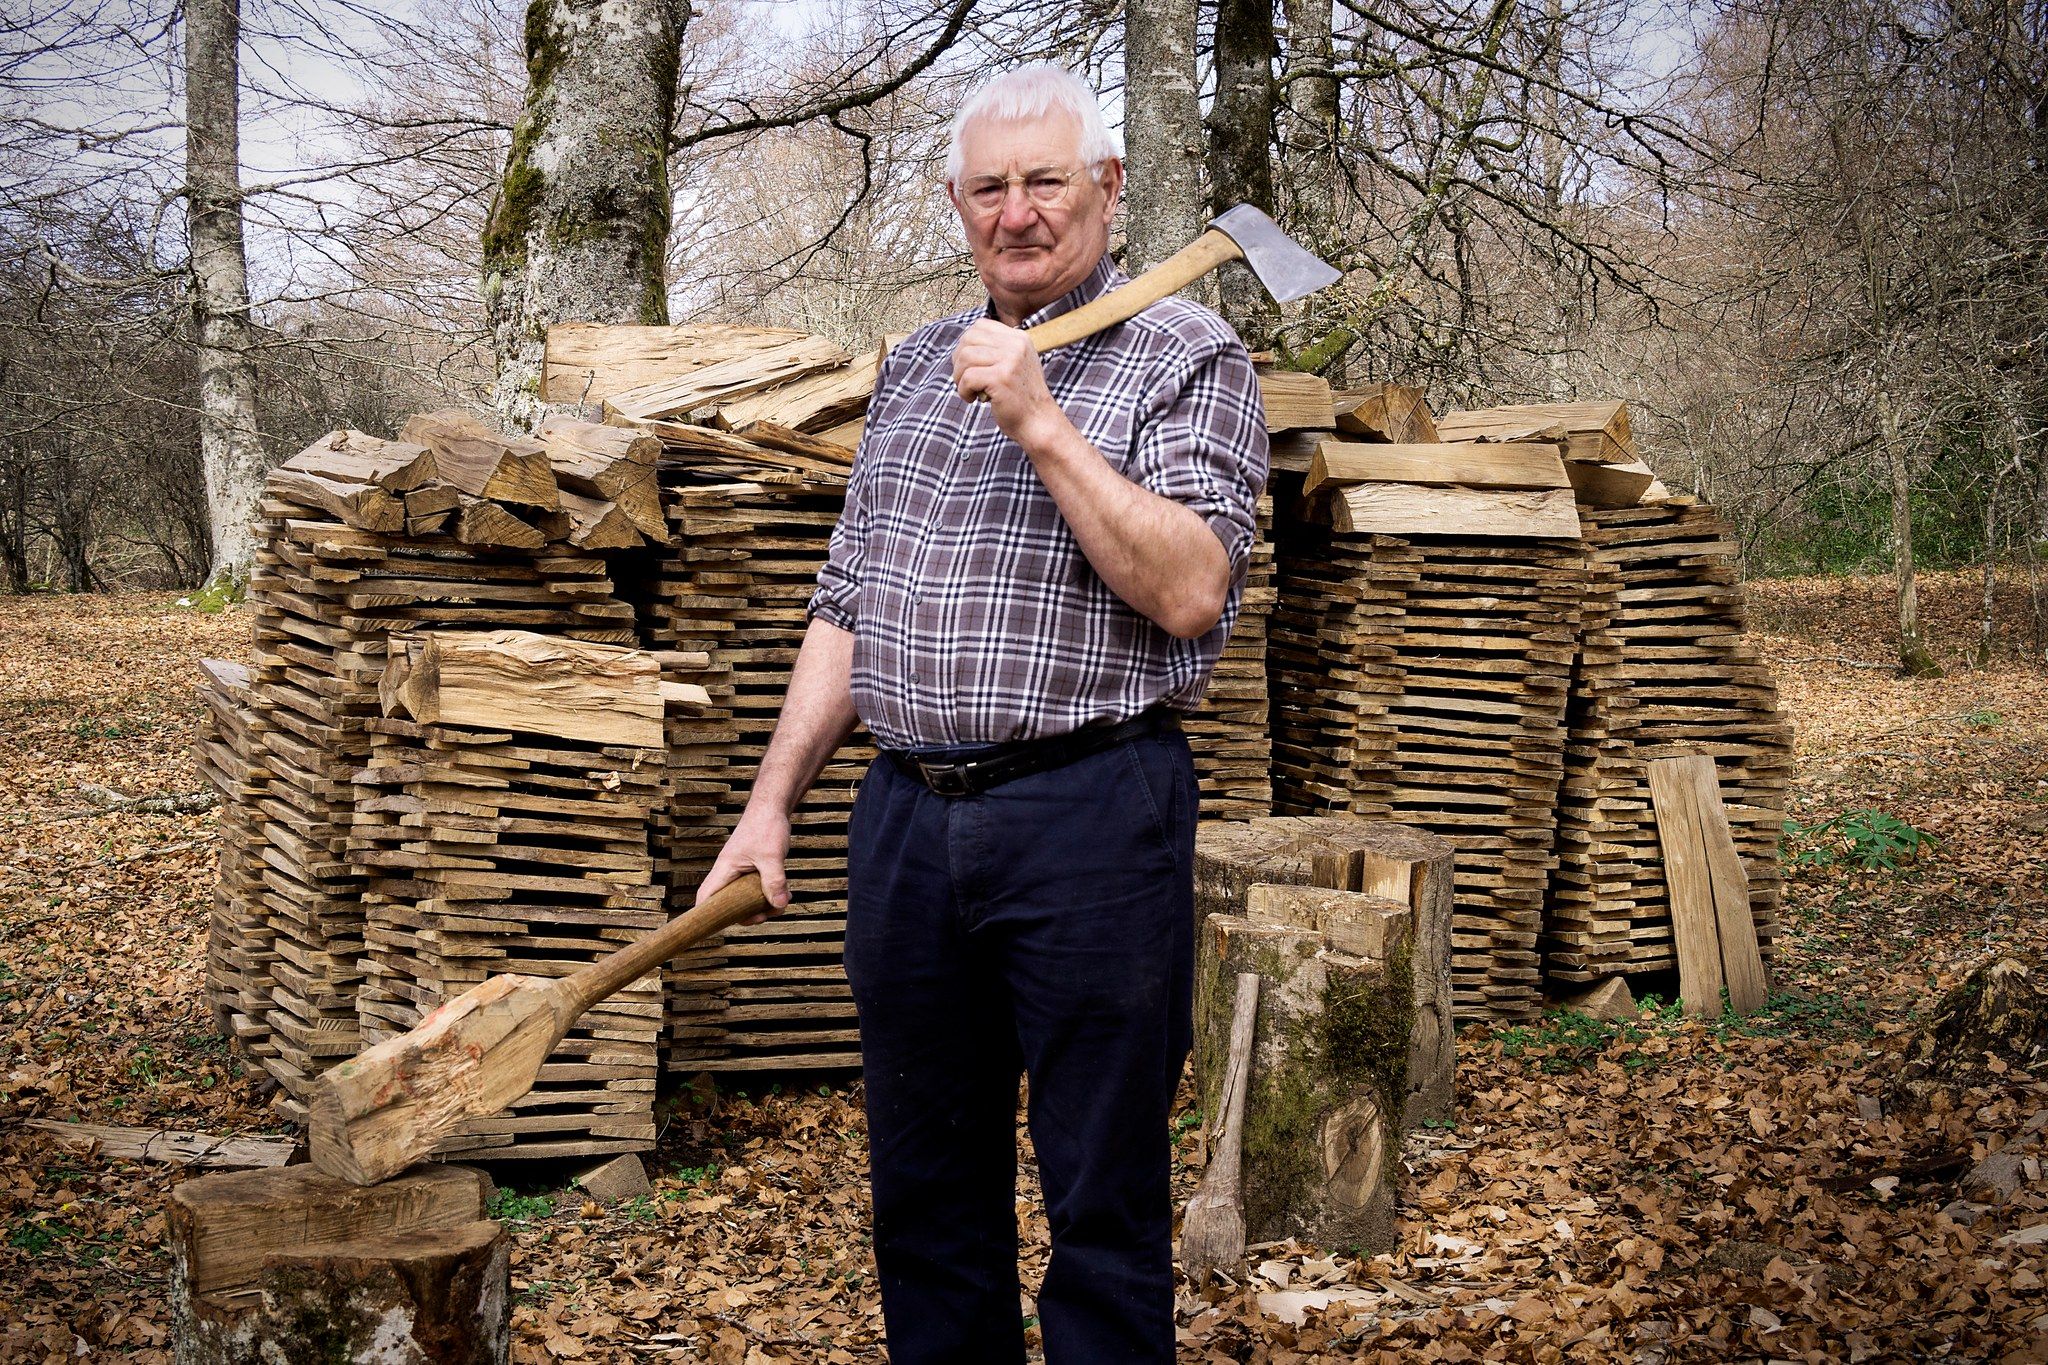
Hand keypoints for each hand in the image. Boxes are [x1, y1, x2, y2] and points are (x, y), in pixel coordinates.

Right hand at [696, 805, 790, 923]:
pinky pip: (757, 889)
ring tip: (780, 903)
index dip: (705, 915)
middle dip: (745, 914)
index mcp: (725, 869)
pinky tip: (786, 892)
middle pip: (727, 903)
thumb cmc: (766, 826)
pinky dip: (770, 894)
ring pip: (745, 898)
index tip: (715, 928)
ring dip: (762, 905)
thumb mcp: (771, 856)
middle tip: (763, 915)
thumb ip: (775, 881)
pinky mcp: (753, 869)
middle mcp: (730, 872)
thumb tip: (779, 905)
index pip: (705, 897)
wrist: (773, 806)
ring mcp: (741, 871)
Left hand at [951, 319, 1064, 447]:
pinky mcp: (1001, 378)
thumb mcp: (1015, 364)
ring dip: (959, 377)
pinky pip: (968, 377)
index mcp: (1019, 338)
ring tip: (969, 390)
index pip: (980, 325)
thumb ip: (997, 350)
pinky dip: (963, 390)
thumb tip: (963, 344)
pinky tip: (973, 399)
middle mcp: (1016, 345)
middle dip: (959, 360)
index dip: (966, 344)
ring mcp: (1010, 360)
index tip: (969, 364)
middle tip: (965, 379)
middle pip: (968, 339)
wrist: (1038, 422)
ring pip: (965, 357)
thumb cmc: (1021, 397)